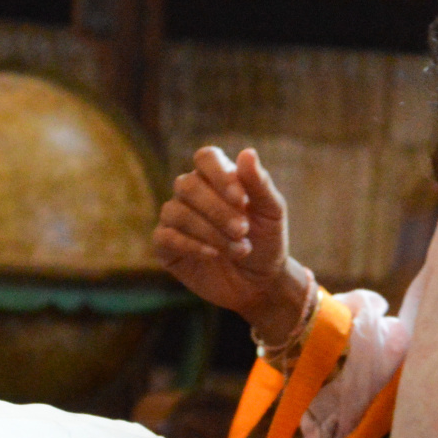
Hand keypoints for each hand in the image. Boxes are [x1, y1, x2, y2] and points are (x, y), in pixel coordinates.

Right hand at [153, 146, 310, 340]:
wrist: (261, 284)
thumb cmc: (267, 242)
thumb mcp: (271, 212)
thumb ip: (260, 183)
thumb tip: (247, 153)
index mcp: (217, 178)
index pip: (205, 158)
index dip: (219, 175)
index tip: (242, 200)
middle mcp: (192, 194)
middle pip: (187, 184)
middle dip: (217, 210)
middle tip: (242, 230)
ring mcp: (176, 219)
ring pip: (175, 211)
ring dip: (209, 231)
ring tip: (239, 249)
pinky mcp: (165, 246)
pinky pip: (165, 236)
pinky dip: (191, 245)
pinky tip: (214, 255)